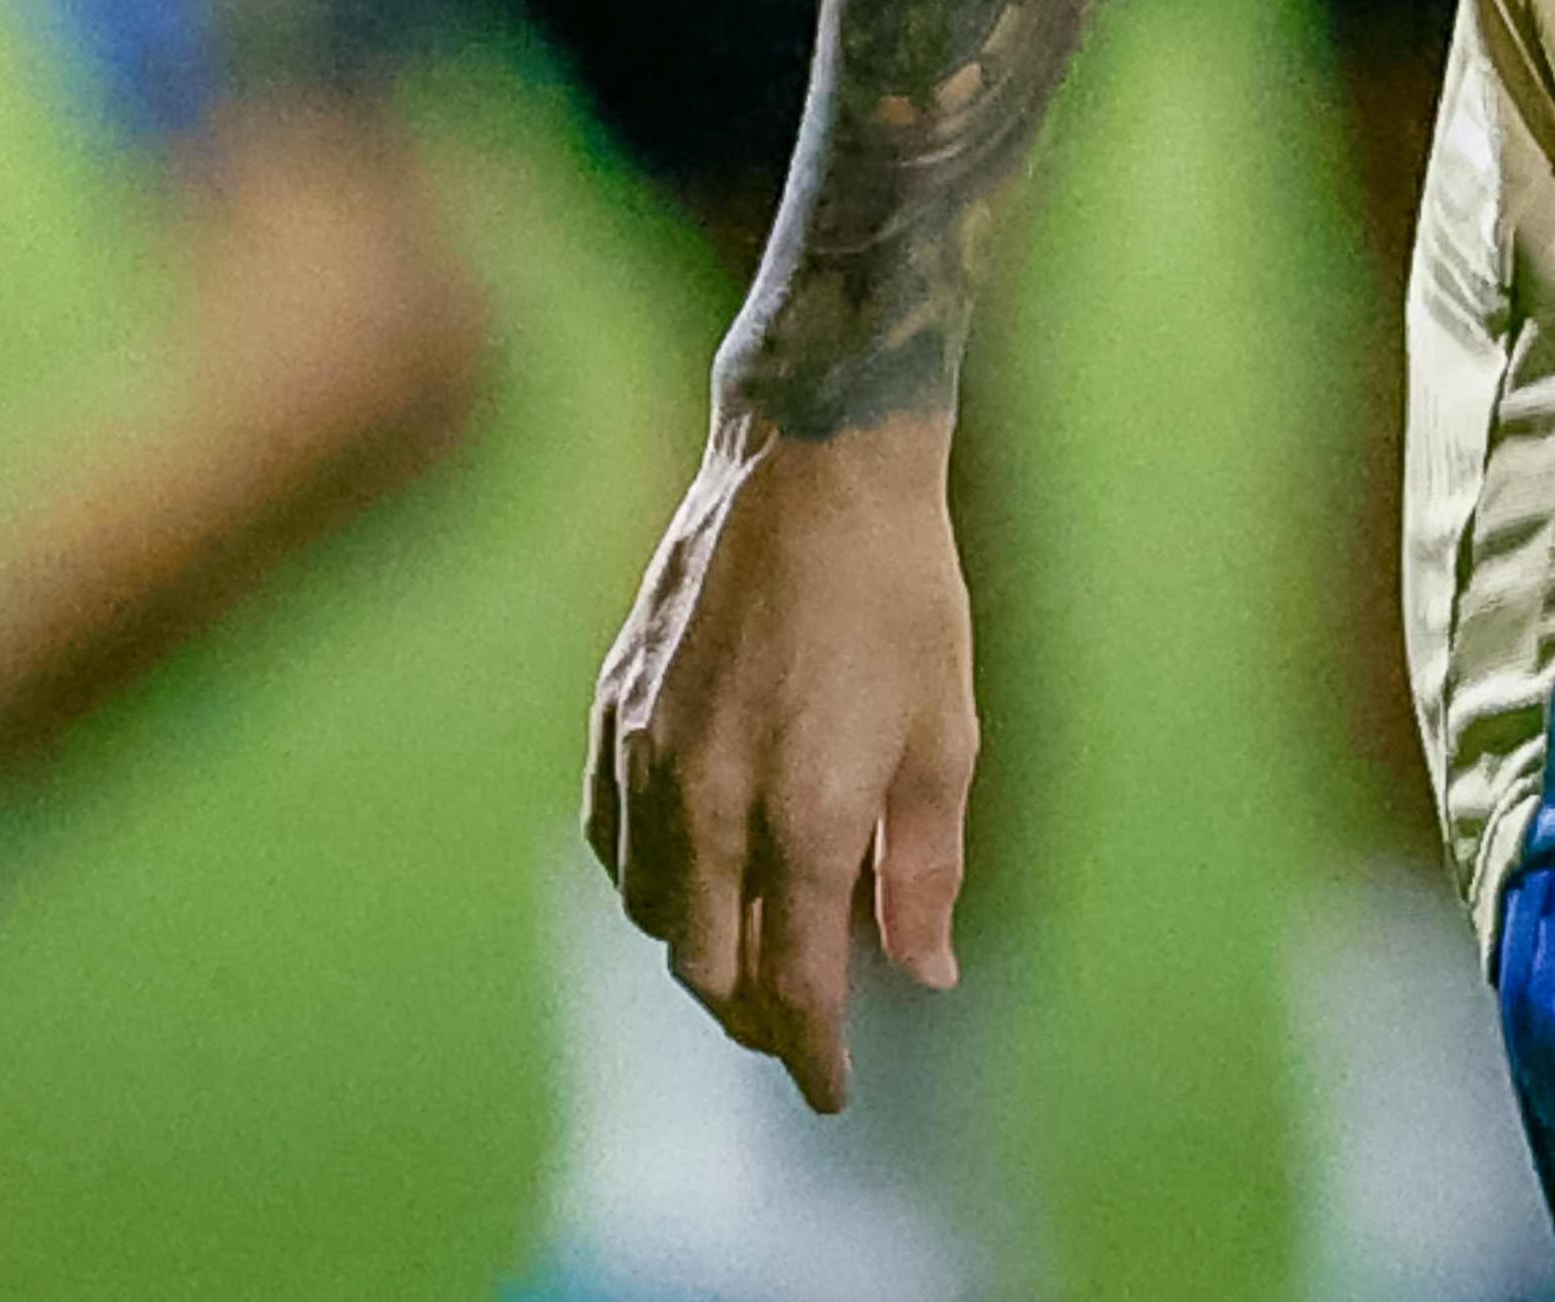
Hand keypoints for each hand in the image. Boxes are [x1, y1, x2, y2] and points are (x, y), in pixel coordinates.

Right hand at [583, 408, 977, 1113]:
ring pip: (648, 910)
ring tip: (742, 961)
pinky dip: (642, 884)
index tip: (833, 1090)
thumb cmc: (903, 593)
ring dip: (693, 954)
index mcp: (807, 812)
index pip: (795, 983)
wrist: (814, 464)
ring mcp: (649, 754)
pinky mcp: (615, 710)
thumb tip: (920, 974)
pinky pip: (607, 838)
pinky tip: (677, 882)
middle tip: (793, 1032)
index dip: (813, 1052)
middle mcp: (713, 796)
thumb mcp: (947, 733)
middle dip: (752, 1018)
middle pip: (707, 964)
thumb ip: (926, 868)